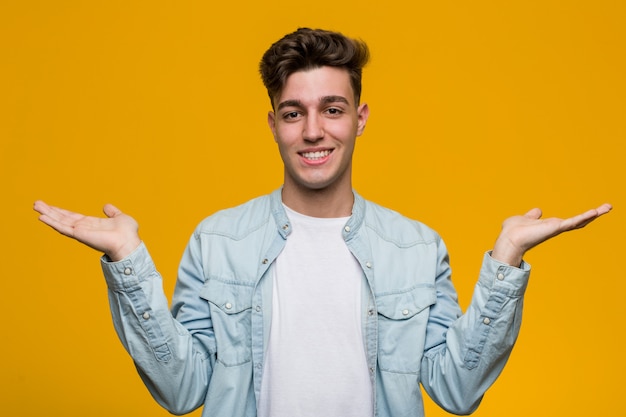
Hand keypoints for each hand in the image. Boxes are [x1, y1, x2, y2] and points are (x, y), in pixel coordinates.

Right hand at [34, 201, 141, 261]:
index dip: (61, 211)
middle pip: (62, 218)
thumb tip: (106, 206)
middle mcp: (83, 228)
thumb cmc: (128, 233)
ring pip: (59, 222)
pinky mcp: (79, 234)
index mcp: (91, 224)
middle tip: (36, 203)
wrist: (129, 242)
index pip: (72, 217)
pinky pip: (63, 227)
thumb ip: (112, 212)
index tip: (50, 206)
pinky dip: (52, 222)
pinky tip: (41, 217)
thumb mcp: (119, 217)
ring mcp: (80, 232)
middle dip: (50, 211)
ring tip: (35, 206)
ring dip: (47, 214)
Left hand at [491, 203, 611, 266]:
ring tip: (608, 207)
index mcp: (549, 225)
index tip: (594, 212)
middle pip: (579, 222)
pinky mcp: (556, 228)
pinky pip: (573, 222)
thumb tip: (537, 211)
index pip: (569, 222)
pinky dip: (584, 217)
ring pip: (579, 221)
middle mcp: (555, 228)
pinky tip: (595, 212)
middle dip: (593, 215)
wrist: (509, 239)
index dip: (581, 217)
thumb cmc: (513, 231)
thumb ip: (532, 216)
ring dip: (594, 214)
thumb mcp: (525, 219)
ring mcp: (556, 228)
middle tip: (608, 207)